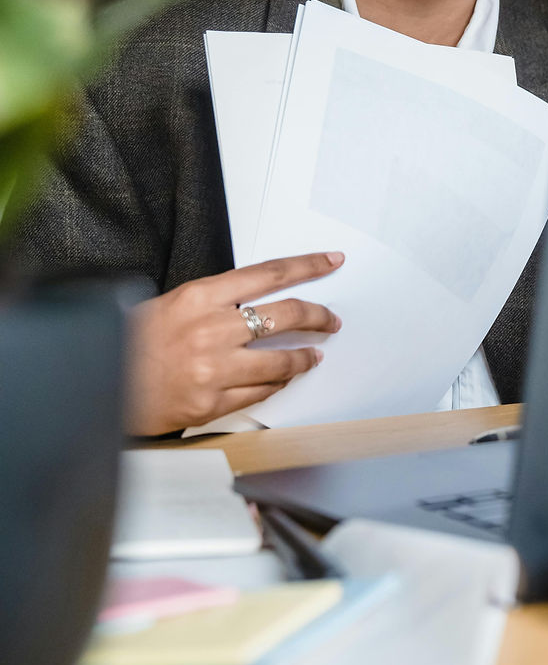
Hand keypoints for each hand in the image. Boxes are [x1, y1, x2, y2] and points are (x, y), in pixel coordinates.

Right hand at [125, 252, 344, 434]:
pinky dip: (276, 384)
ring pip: (281, 360)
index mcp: (201, 296)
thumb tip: (260, 301)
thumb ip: (217, 301)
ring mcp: (214, 369)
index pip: (270, 273)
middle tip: (331, 319)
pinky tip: (281, 379)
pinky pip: (260, 392)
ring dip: (304, 357)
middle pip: (286, 314)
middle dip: (318, 316)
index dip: (308, 266)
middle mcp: (212, 329)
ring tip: (313, 355)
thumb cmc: (132, 341)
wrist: (99, 384)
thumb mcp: (174, 304)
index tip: (332, 261)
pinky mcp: (211, 403)